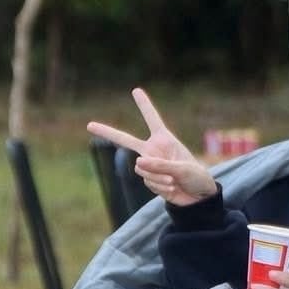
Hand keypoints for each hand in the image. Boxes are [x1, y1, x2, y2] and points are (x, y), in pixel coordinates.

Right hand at [87, 88, 218, 205]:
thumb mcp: (183, 169)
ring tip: (173, 180)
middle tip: (90, 125)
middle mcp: (153, 150)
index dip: (144, 105)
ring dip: (157, 176)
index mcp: (164, 140)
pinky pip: (147, 181)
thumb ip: (161, 166)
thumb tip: (137, 163)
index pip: (152, 119)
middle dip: (107, 132)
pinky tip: (172, 187)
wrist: (198, 198)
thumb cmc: (196, 177)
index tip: (136, 90)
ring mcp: (149, 165)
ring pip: (141, 169)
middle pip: (125, 140)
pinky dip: (159, 185)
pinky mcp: (149, 180)